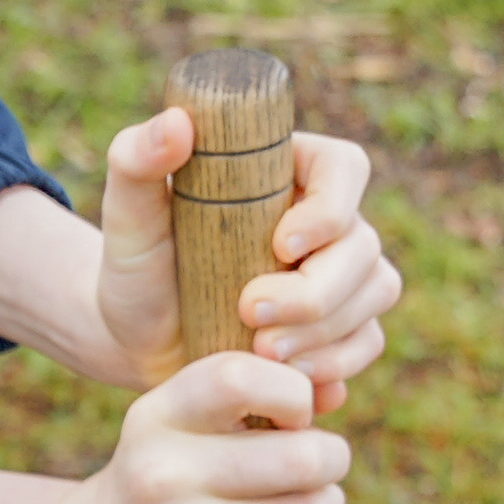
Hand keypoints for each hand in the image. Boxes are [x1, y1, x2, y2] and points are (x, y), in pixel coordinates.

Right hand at [0, 357, 351, 503]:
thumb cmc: (157, 476)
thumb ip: (236, 395)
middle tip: (313, 467)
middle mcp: (165, 472)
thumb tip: (325, 375)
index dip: (294, 390)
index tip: (298, 408)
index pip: (250, 379)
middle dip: (326, 461)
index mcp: (158, 415)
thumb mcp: (169, 420)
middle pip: (307, 453)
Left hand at [80, 109, 400, 411]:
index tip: (279, 245)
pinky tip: (288, 379)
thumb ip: (135, 159)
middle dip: (316, 289)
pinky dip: (334, 365)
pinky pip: (368, 342)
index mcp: (290, 170)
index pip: (345, 167)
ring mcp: (344, 275)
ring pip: (376, 293)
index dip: (329, 207)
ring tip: (261, 352)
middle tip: (249, 314)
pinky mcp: (343, 328)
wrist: (139, 337)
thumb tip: (177, 123)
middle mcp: (329, 220)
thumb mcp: (127, 213)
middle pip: (363, 243)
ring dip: (326, 330)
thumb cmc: (136, 263)